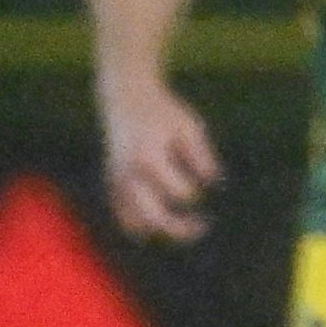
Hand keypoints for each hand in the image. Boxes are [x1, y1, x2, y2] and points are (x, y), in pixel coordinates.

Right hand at [98, 76, 222, 241]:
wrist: (126, 97)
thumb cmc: (163, 112)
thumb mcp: (189, 126)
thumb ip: (201, 155)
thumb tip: (213, 184)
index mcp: (150, 158)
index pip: (180, 193)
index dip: (197, 192)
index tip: (204, 180)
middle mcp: (129, 175)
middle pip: (155, 219)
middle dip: (181, 229)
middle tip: (204, 226)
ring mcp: (117, 182)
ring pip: (136, 224)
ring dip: (161, 229)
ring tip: (185, 225)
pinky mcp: (111, 184)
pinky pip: (124, 217)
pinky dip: (142, 225)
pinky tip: (163, 220)